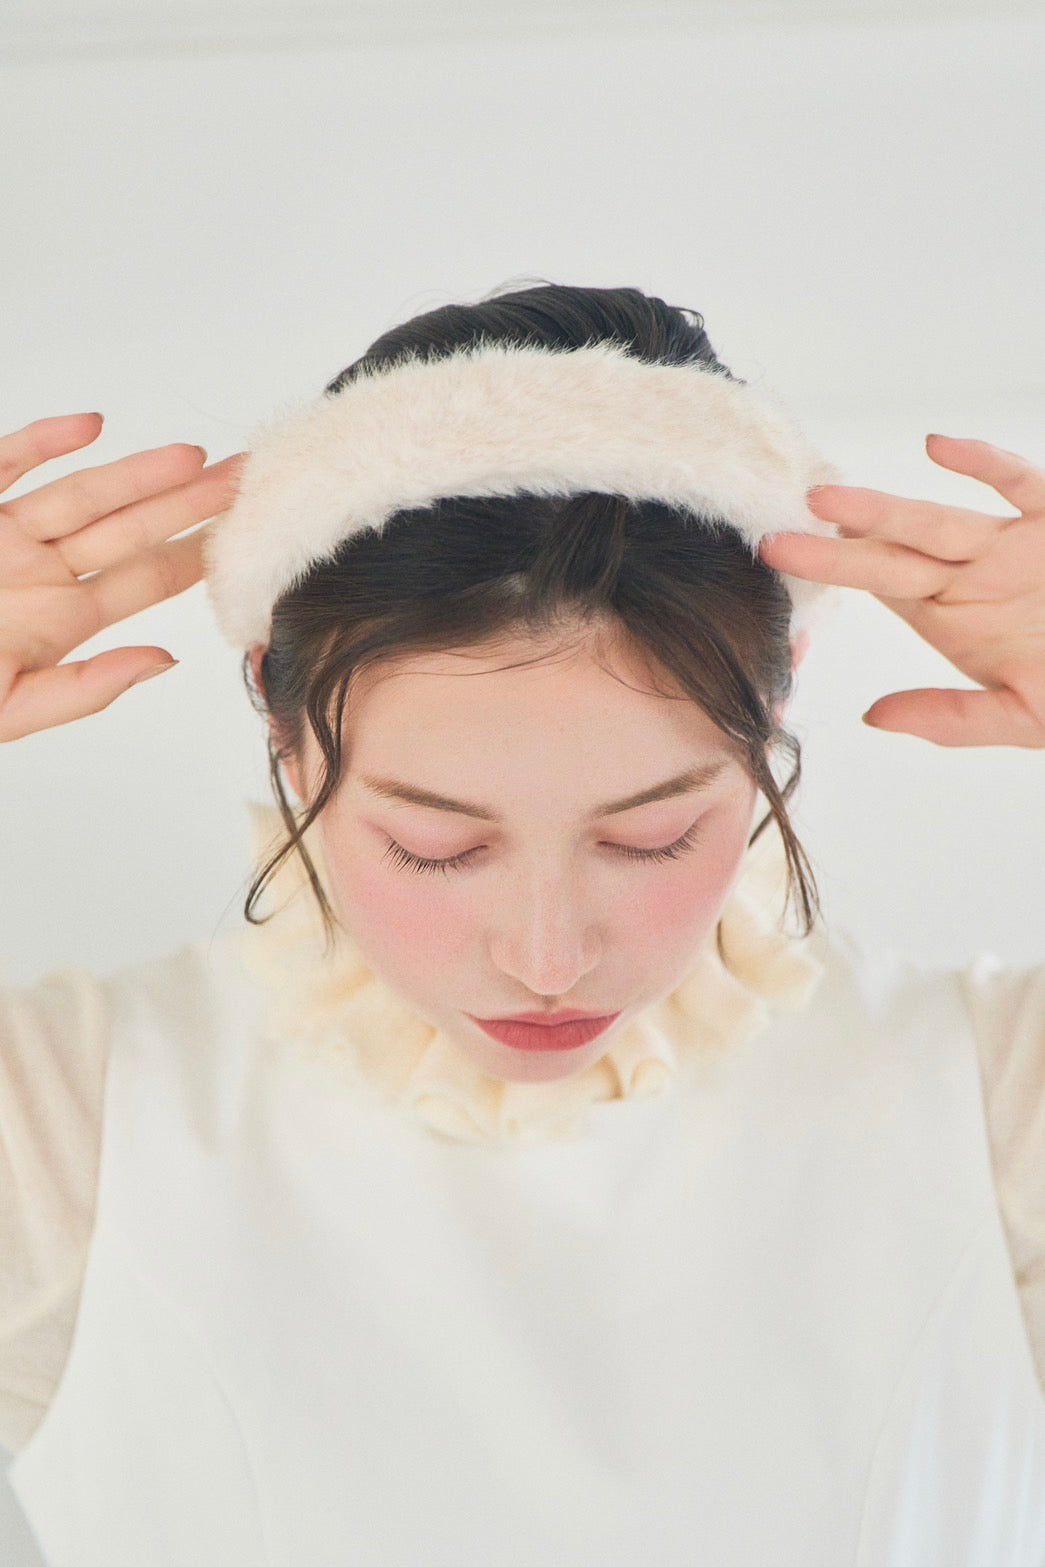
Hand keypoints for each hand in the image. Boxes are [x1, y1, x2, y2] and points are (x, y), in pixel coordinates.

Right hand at [0, 412, 244, 740]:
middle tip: (249, 478)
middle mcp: (40, 573)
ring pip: (81, 494)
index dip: (198, 556)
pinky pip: (4, 466)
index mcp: (59, 621)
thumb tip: (165, 662)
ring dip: (135, 473)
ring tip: (196, 456)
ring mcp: (2, 537)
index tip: (250, 536)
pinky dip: (41, 443)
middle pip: (129, 530)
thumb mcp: (11, 709)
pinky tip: (90, 427)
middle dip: (189, 504)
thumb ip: (86, 688)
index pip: (144, 581)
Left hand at [758, 434, 1044, 747]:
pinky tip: (938, 449)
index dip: (833, 570)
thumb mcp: (1022, 716)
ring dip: (886, 510)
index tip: (779, 556)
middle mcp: (973, 573)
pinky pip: (1020, 485)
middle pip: (894, 553)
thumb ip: (953, 718)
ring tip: (829, 500)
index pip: (881, 585)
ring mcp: (1013, 543)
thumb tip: (875, 716)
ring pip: (941, 520)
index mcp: (954, 615)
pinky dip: (985, 466)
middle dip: (838, 545)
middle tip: (777, 533)